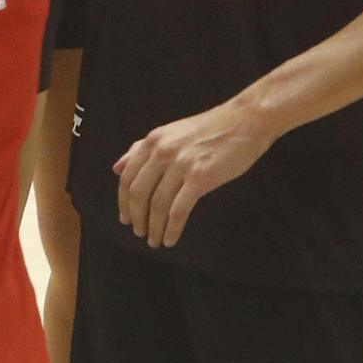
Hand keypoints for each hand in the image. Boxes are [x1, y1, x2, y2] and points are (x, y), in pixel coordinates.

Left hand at [114, 98, 272, 246]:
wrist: (245, 121)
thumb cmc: (209, 129)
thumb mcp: (170, 133)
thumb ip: (142, 149)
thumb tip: (117, 168)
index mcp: (153, 141)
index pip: (128, 178)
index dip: (123, 202)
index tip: (125, 218)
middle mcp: (162, 152)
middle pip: (139, 194)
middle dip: (137, 218)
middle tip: (139, 233)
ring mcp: (181, 165)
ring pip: (158, 205)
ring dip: (154, 228)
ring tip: (155, 241)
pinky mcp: (200, 178)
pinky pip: (179, 211)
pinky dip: (172, 229)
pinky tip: (171, 239)